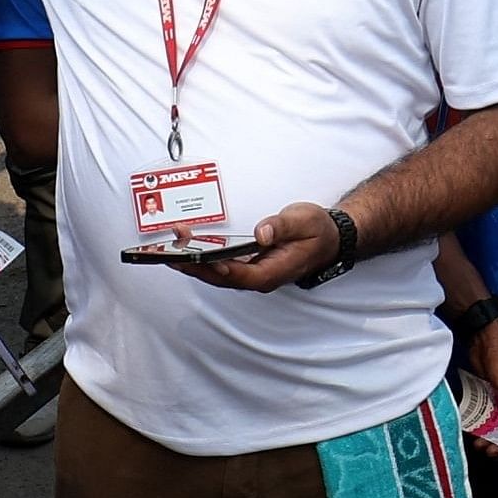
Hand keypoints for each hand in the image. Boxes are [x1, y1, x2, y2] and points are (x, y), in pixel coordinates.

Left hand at [178, 201, 339, 292]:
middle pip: (222, 278)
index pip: (242, 274)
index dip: (219, 268)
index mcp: (275, 271)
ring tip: (168, 249)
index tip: (198, 258)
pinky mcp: (248, 266)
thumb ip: (282, 226)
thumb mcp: (304, 220)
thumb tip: (262, 232)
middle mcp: (261, 277)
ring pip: (219, 274)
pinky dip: (203, 259)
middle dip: (194, 266)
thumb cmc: (318, 230)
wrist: (329, 238)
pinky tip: (187, 248)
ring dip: (194, 263)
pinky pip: (222, 266)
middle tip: (168, 254)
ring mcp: (254, 273)